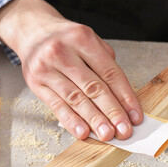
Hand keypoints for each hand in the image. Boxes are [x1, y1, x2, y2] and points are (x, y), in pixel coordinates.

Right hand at [0, 0, 142, 140]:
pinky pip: (56, 105)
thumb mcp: (88, 39)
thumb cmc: (66, 39)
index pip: (110, 73)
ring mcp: (47, 68)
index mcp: (82, 39)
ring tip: (108, 134)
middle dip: (112, 112)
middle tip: (124, 131)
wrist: (32, 31)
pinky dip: (71, 121)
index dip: (125, 97)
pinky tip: (83, 132)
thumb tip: (122, 97)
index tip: (135, 115)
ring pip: (76, 99)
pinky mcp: (35, 83)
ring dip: (94, 120)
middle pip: (94, 87)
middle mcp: (63, 52)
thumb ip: (105, 63)